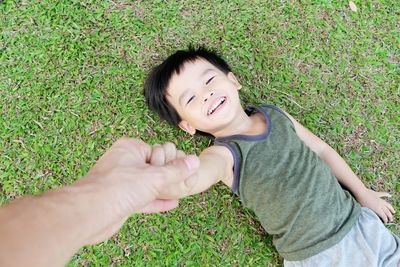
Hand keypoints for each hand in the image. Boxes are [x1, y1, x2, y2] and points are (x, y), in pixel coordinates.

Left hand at [77, 138, 199, 243]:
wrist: (90, 213)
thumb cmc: (118, 187)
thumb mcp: (155, 177)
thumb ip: (176, 171)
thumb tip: (194, 161)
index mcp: (129, 148)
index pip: (156, 150)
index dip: (170, 160)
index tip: (183, 168)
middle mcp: (123, 162)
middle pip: (152, 167)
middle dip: (168, 175)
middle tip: (185, 180)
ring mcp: (121, 182)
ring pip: (147, 184)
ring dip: (163, 189)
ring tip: (181, 191)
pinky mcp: (119, 200)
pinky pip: (142, 198)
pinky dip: (156, 201)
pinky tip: (172, 204)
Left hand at [356, 188, 394, 222]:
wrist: (360, 192)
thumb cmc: (361, 202)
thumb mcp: (365, 210)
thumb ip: (370, 214)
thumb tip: (371, 217)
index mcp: (377, 210)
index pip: (384, 216)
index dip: (385, 220)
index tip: (385, 222)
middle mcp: (380, 205)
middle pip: (387, 212)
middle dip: (390, 216)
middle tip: (390, 220)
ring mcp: (379, 199)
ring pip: (388, 204)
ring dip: (391, 208)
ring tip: (393, 212)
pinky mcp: (377, 194)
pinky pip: (383, 194)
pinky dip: (387, 195)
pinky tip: (389, 195)